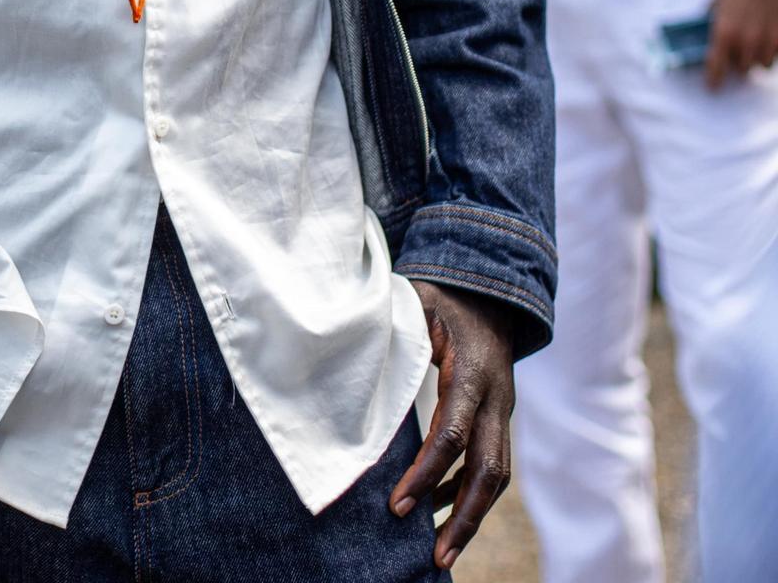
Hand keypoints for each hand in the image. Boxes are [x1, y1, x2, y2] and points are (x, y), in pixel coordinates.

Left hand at [391, 281, 515, 573]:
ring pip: (497, 475)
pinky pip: (491, 465)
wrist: (489, 294)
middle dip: (464, 517)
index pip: (452, 432)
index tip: (397, 505)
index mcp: (472, 369)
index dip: (426, 472)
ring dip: (470, 516)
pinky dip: (466, 492)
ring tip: (440, 553)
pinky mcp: (499, 419)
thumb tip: (348, 354)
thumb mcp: (417, 303)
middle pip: (489, 469)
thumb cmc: (442, 298)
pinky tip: (439, 510)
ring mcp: (502, 410)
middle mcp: (495, 396)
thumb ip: (393, 331)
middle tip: (436, 557)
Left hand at [706, 0, 777, 89]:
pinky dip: (772, 49)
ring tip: (754, 41)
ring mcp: (769, 41)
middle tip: (736, 51)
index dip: (714, 79)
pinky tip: (768, 35)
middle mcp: (747, 41)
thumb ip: (711, 20)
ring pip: (762, 64)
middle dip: (738, 62)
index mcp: (724, 33)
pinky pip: (777, 55)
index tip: (712, 86)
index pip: (716, 67)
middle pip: (742, 69)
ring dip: (757, 56)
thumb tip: (703, 34)